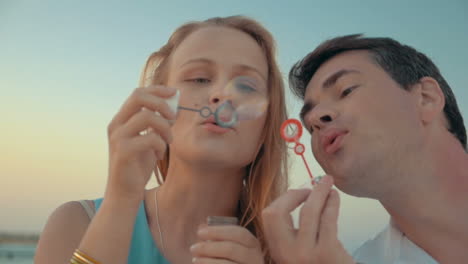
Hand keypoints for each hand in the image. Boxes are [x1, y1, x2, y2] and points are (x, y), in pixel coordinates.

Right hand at [105, 85, 175, 201]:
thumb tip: (173, 107)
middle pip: (138, 97)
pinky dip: (160, 145)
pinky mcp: (123, 151)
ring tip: (168, 140)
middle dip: (161, 102)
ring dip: (164, 127)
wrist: (124, 193)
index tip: (174, 93)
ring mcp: (117, 137)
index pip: (137, 93)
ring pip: (147, 116)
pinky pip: (150, 138)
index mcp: (121, 120)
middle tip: (173, 117)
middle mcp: (116, 125)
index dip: (157, 90)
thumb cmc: (138, 166)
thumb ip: (155, 124)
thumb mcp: (148, 140)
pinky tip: (159, 155)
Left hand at [191, 225, 264, 263]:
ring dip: (208, 261)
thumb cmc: (228, 258)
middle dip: (209, 247)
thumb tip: (202, 226)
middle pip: (231, 249)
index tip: (199, 232)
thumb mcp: (225, 246)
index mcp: (253, 244)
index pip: (239, 233)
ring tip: (195, 259)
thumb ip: (216, 236)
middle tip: (192, 248)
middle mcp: (256, 258)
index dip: (218, 231)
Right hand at [262, 175, 354, 263]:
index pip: (268, 216)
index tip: (298, 193)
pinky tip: (335, 197)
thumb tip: (297, 196)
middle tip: (311, 187)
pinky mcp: (327, 254)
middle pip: (276, 212)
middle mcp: (285, 254)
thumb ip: (292, 232)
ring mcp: (305, 254)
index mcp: (276, 250)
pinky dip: (332, 203)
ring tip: (329, 184)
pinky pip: (328, 219)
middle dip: (295, 193)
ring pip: (308, 211)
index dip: (284, 199)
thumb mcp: (297, 253)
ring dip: (319, 192)